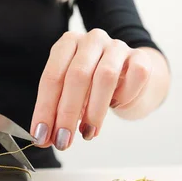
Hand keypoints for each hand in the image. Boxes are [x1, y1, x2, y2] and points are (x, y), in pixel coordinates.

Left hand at [31, 29, 152, 149]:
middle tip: (63, 140)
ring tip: (87, 133)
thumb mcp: (70, 96)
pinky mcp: (140, 57)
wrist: (130, 80)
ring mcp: (117, 46)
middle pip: (77, 76)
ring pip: (105, 76)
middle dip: (67, 113)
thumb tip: (43, 138)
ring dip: (94, 111)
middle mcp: (91, 40)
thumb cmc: (93, 88)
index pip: (51, 77)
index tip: (41, 135)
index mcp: (67, 44)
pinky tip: (116, 106)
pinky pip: (135, 76)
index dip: (45, 109)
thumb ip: (56, 113)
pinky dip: (124, 96)